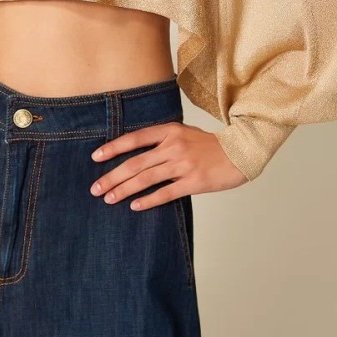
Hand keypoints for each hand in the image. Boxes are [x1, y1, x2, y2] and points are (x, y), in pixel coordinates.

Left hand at [88, 122, 247, 210]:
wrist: (240, 153)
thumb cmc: (209, 145)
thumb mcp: (184, 133)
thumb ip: (162, 139)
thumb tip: (135, 152)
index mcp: (170, 130)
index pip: (135, 138)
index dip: (113, 148)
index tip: (96, 157)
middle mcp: (173, 146)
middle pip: (136, 162)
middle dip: (112, 176)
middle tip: (95, 188)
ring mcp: (183, 164)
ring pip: (146, 178)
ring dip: (124, 190)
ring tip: (108, 199)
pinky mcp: (193, 182)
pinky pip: (165, 193)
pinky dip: (148, 200)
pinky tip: (134, 206)